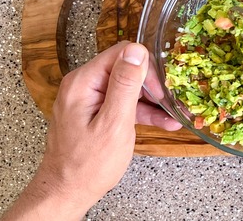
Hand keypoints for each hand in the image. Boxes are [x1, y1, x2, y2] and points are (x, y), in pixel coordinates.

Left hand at [3, 42, 181, 219]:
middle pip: (126, 69)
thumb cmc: (89, 164)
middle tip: (171, 104)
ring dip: (152, 101)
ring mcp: (88, 98)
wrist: (67, 192)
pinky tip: (163, 122)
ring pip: (127, 87)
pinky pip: (122, 103)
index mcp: (84, 82)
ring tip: (175, 116)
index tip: (161, 89)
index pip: (122, 54)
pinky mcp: (95, 111)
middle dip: (152, 85)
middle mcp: (83, 85)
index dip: (146, 68)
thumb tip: (136, 50)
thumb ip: (125, 85)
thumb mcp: (114, 123)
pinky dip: (141, 111)